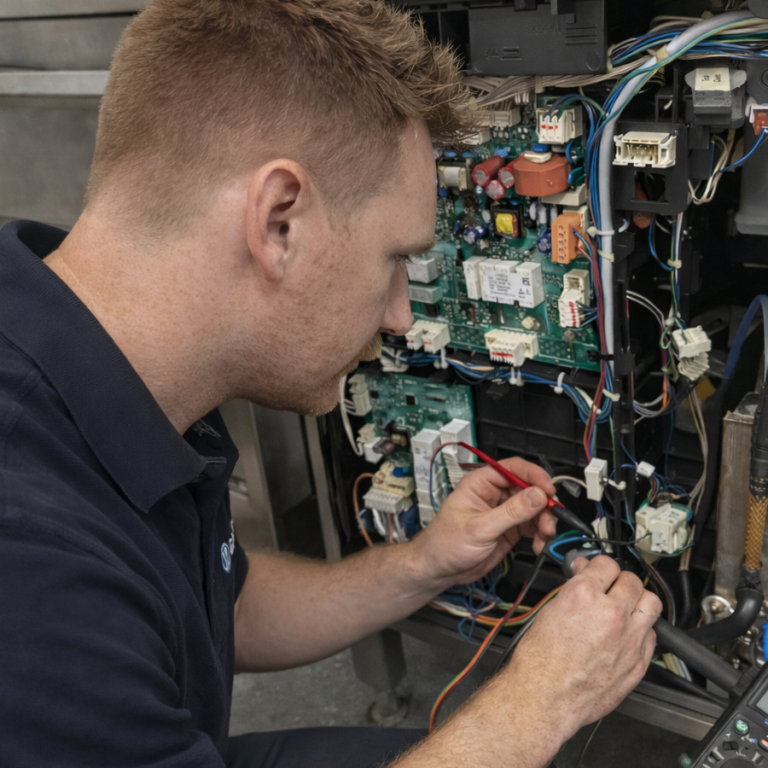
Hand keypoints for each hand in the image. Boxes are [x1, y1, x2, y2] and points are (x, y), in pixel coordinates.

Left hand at [410, 456, 556, 587]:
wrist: (438, 570)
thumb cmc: (444, 544)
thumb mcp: (479, 528)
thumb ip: (510, 512)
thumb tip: (536, 495)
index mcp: (481, 484)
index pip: (513, 469)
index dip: (533, 476)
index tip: (548, 490)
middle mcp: (494, 495)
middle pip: (528, 489)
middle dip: (543, 504)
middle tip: (550, 518)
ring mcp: (503, 513)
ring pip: (534, 509)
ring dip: (544, 521)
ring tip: (545, 535)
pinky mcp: (509, 530)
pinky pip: (532, 526)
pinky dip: (540, 535)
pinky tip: (539, 544)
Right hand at [505, 556, 660, 742]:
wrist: (545, 698)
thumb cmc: (540, 661)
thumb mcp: (549, 611)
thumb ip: (573, 589)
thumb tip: (584, 576)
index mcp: (584, 595)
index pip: (606, 563)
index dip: (599, 566)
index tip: (597, 570)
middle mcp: (610, 614)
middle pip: (632, 580)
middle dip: (619, 580)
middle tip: (610, 587)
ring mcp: (629, 639)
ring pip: (651, 603)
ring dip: (638, 601)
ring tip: (626, 606)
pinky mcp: (638, 662)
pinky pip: (652, 636)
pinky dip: (642, 631)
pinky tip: (627, 634)